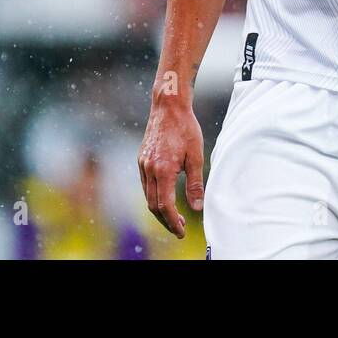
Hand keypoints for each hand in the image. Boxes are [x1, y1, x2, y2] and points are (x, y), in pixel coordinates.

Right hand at [138, 97, 204, 238]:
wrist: (168, 106)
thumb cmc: (185, 128)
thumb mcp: (196, 156)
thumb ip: (195, 183)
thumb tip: (197, 207)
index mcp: (162, 170)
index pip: (165, 205)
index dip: (173, 222)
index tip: (182, 231)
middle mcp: (148, 169)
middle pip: (153, 205)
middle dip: (166, 220)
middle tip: (179, 229)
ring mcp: (142, 164)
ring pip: (148, 196)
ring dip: (159, 210)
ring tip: (174, 217)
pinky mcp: (141, 160)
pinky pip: (146, 185)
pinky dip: (154, 196)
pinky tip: (165, 197)